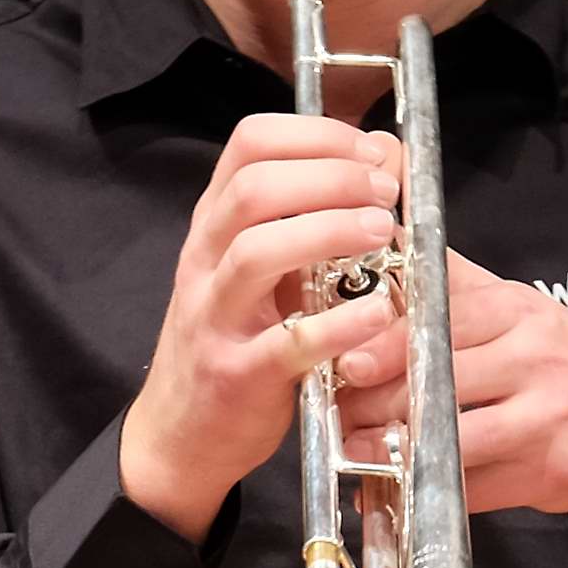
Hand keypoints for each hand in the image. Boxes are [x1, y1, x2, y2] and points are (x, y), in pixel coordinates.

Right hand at [116, 114, 406, 542]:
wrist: (181, 433)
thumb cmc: (237, 339)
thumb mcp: (266, 268)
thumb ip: (315, 212)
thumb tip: (385, 154)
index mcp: (215, 226)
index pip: (249, 144)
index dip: (317, 135)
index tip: (370, 152)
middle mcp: (205, 262)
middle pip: (253, 189)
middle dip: (332, 178)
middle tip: (386, 194)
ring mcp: (215, 317)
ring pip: (258, 251)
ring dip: (330, 231)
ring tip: (383, 234)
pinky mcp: (237, 374)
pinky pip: (287, 342)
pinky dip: (341, 323)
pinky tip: (381, 312)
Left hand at [334, 252, 567, 526]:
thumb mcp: (527, 313)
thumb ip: (460, 287)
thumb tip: (394, 241)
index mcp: (521, 314)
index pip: (437, 321)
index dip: (380, 345)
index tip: (341, 362)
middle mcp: (537, 360)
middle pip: (433, 380)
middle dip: (372, 402)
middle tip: (337, 413)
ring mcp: (547, 418)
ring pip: (447, 436)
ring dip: (390, 450)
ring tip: (355, 451)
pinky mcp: (550, 471)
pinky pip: (470, 487)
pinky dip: (422, 490)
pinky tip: (391, 489)